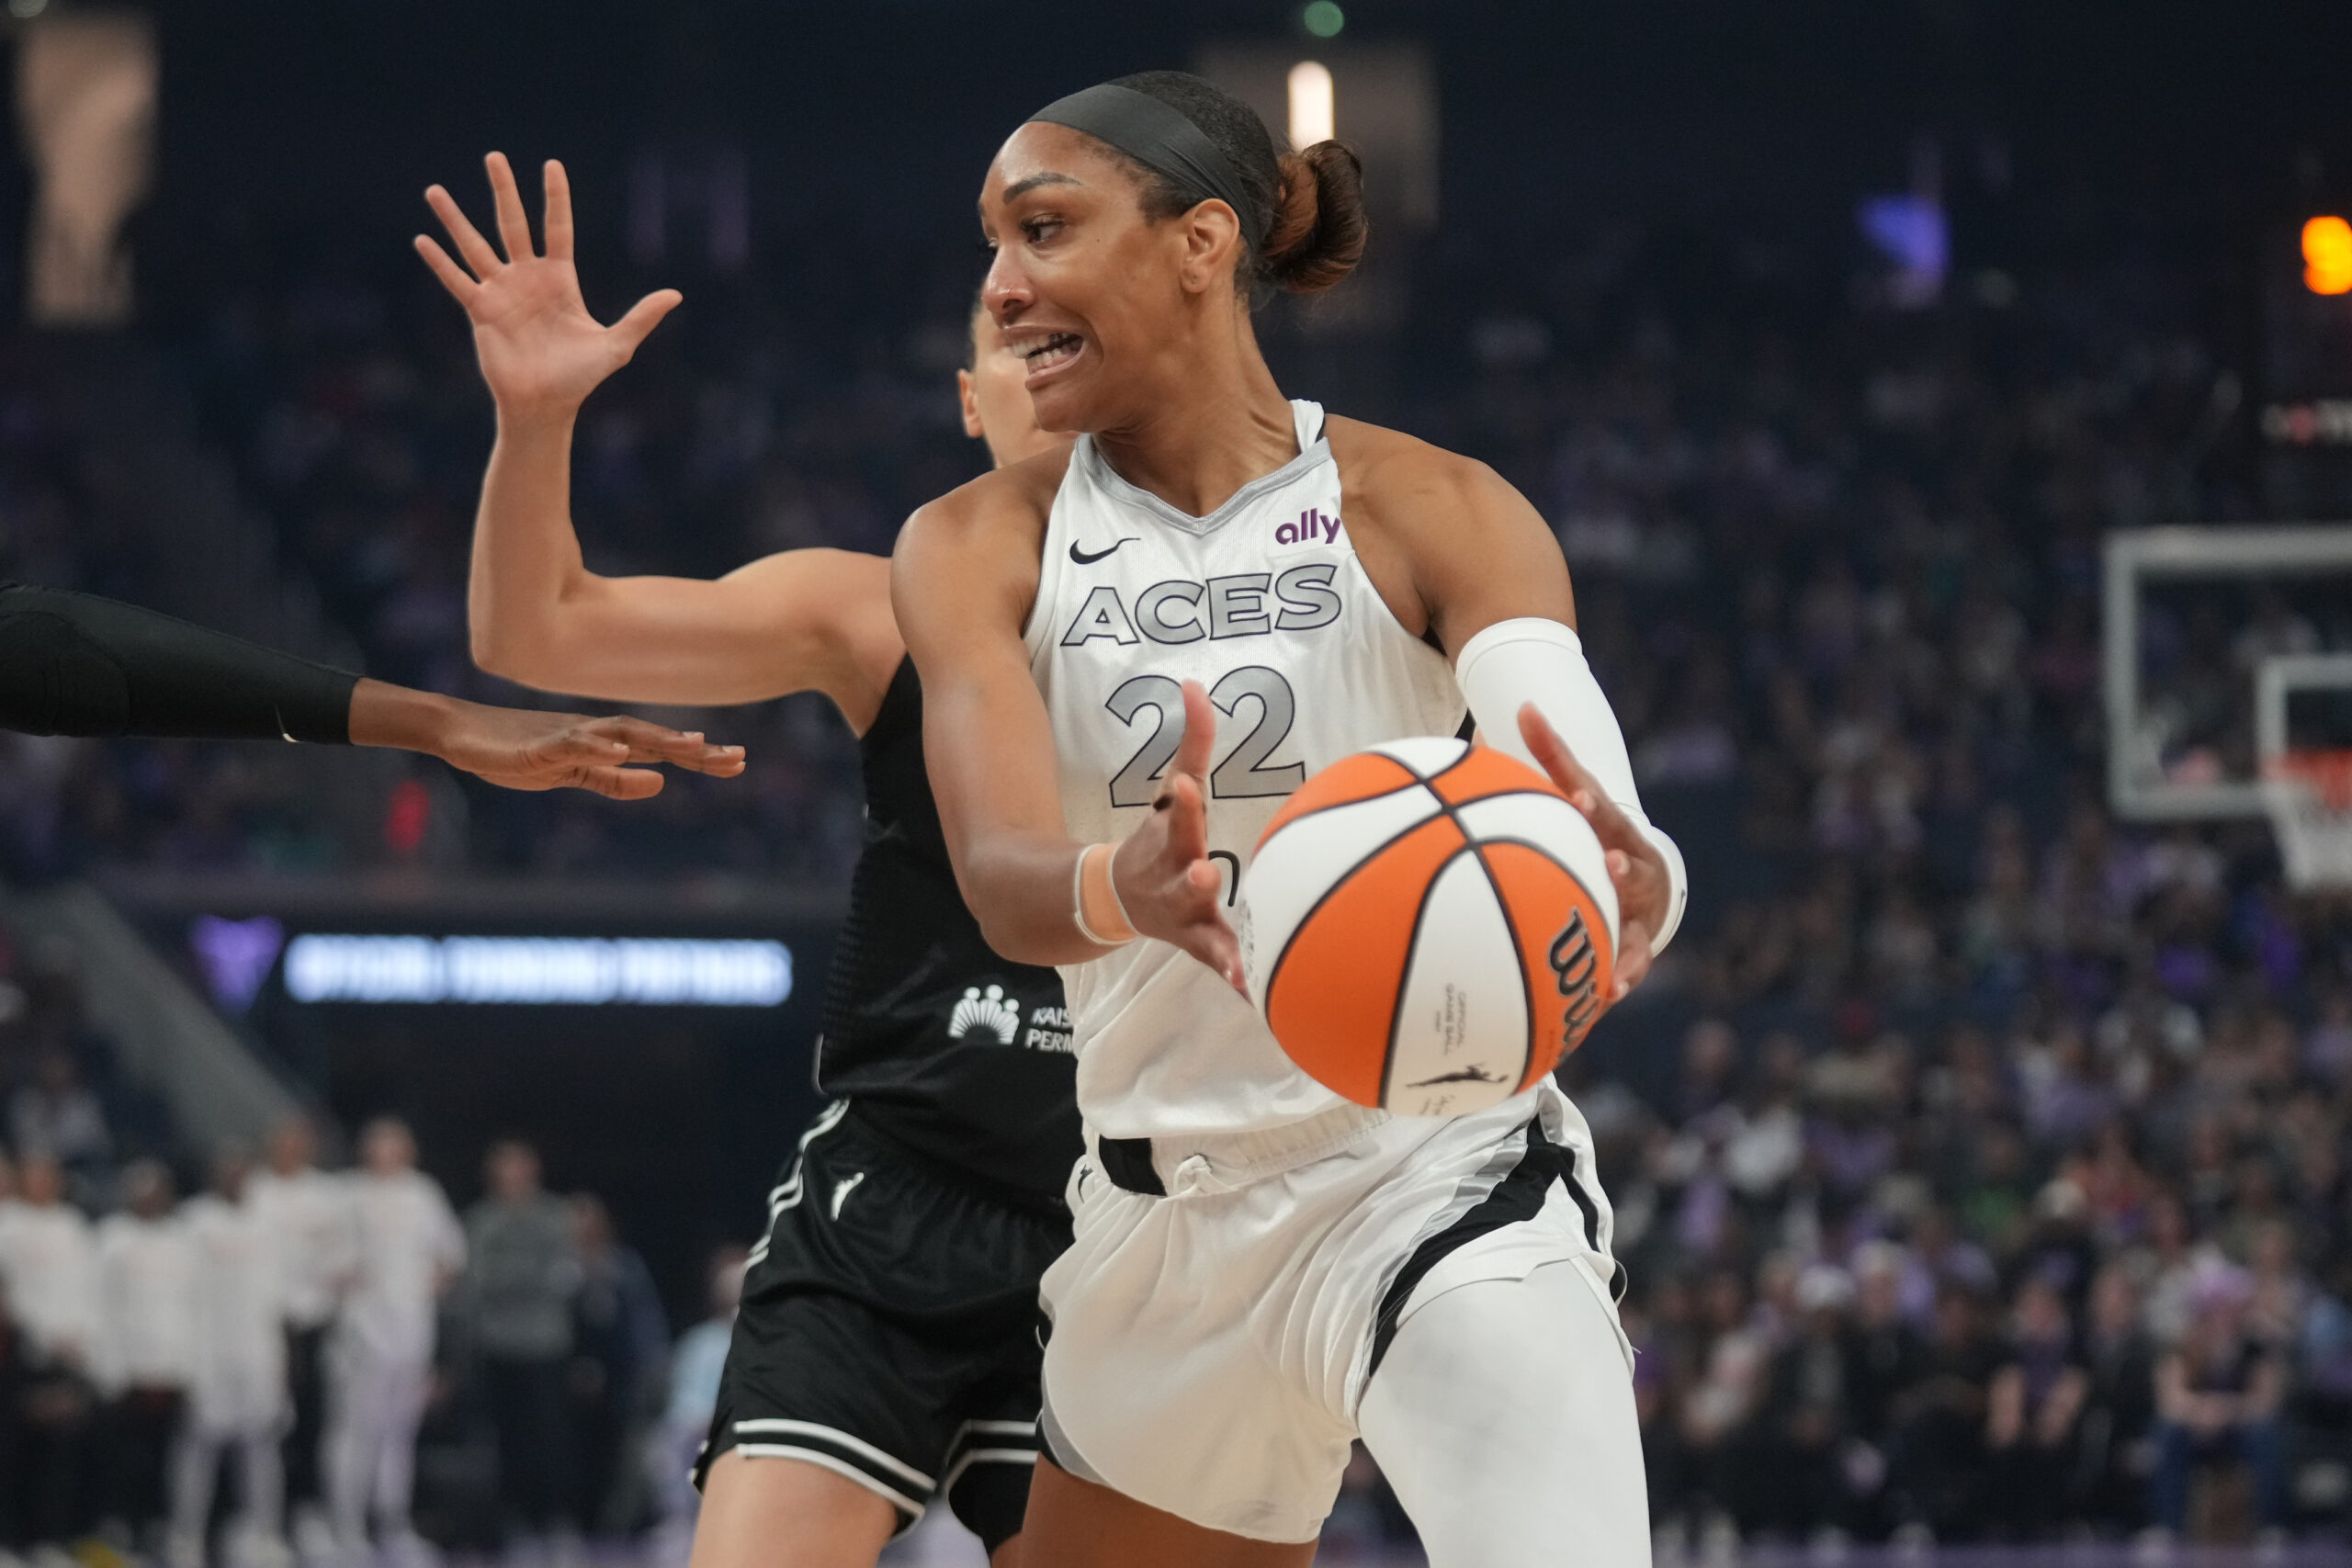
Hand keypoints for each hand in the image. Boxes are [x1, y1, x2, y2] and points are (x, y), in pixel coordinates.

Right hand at [350, 680, 743, 798]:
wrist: (465, 735)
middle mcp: (595, 733)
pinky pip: (572, 745)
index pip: (661, 749)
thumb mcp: (574, 775)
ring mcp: (568, 736)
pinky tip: (621, 752)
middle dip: (695, 751)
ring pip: (621, 734)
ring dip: (657, 740)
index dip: (700, 756)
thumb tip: (660, 784)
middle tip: (738, 760)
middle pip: (653, 738)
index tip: (740, 762)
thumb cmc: (521, 753)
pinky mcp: (539, 745)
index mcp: (606, 743)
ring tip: (693, 749)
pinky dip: (598, 747)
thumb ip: (614, 781)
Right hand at [415, 152, 680, 417]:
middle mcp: (528, 278)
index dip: (555, 197)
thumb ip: (642, 317)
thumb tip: (676, 294)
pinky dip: (440, 263)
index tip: (551, 164)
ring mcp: (502, 292)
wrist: (546, 405)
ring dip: (455, 219)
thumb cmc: (581, 377)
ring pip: (475, 246)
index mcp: (560, 279)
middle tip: (494, 156)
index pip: (558, 227)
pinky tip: (422, 240)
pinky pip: (458, 282)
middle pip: (513, 224)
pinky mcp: (481, 312)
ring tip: (435, 190)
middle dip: (504, 191)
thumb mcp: (616, 345)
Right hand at [1111, 680, 1243, 990]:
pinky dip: (1229, 974)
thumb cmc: (1161, 837)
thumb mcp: (1173, 791)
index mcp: (1171, 838)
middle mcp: (1174, 876)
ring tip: (1234, 960)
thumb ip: (1193, 742)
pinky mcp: (1197, 941)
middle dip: (1193, 874)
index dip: (1180, 802)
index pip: (1177, 816)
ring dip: (1217, 941)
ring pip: (1199, 926)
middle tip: (1205, 872)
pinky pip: (1214, 960)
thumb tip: (1196, 684)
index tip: (1183, 786)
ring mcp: (1184, 913)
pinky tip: (1249, 990)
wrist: (1116, 897)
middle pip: (1184, 874)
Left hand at [1517, 703, 1669, 997]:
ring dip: (1625, 936)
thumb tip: (1507, 710)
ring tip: (1614, 957)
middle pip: (1625, 858)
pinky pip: (1630, 961)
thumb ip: (1542, 759)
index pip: (1597, 806)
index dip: (1589, 800)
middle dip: (1619, 862)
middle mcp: (1628, 860)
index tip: (1580, 797)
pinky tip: (1606, 996)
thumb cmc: (1593, 832)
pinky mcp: (1637, 942)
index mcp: (1606, 824)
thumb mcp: (1571, 797)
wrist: (1647, 883)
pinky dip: (1620, 976)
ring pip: (1634, 917)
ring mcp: (1637, 902)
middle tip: (1609, 863)